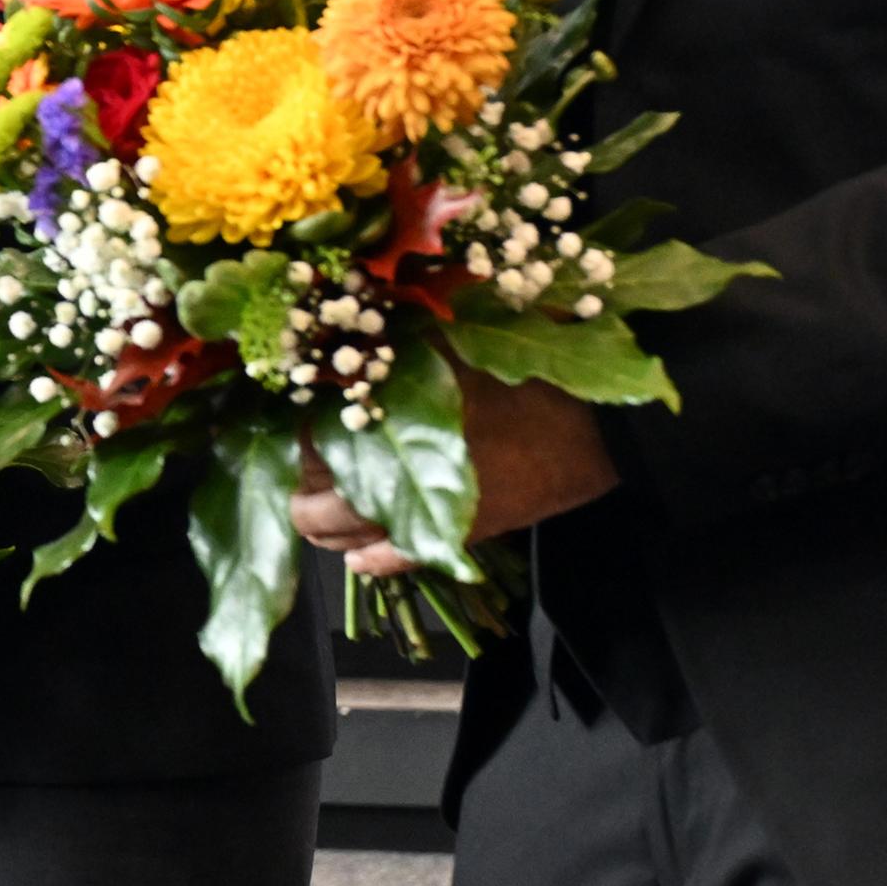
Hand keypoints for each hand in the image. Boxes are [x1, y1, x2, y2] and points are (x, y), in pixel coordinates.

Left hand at [295, 366, 621, 575]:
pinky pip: (395, 564)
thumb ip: (398, 337)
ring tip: (319, 498)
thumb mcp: (459, 339)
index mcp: (395, 421)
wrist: (601, 435)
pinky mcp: (457, 540)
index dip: (288, 434)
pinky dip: (369, 559)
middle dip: (296, 487)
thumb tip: (340, 321)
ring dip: (324, 523)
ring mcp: (428, 515)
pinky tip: (358, 551)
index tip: (285, 415)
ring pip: (345, 541)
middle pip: (314, 506)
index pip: (308, 444)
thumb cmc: (528, 377)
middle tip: (296, 461)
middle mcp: (400, 476)